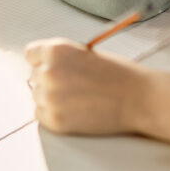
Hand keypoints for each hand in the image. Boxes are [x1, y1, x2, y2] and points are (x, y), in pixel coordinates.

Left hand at [24, 39, 169, 140]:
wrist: (138, 98)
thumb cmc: (118, 74)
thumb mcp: (87, 54)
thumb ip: (63, 59)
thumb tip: (44, 68)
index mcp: (56, 50)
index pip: (31, 54)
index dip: (42, 60)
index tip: (50, 66)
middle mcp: (48, 72)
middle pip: (34, 76)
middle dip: (50, 80)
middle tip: (74, 85)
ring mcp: (49, 97)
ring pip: (38, 96)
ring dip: (52, 98)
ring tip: (78, 98)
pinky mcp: (54, 120)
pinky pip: (41, 115)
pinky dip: (54, 114)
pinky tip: (75, 110)